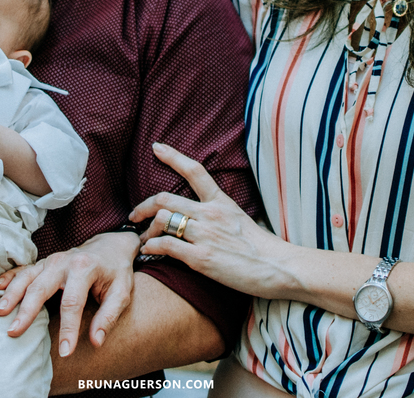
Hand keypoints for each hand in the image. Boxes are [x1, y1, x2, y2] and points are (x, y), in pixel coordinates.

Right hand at [0, 230, 139, 357]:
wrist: (110, 246)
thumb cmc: (116, 272)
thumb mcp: (122, 292)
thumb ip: (109, 316)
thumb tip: (96, 341)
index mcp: (84, 268)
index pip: (72, 303)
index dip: (68, 329)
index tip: (64, 352)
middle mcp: (63, 262)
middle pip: (41, 288)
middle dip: (27, 311)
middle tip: (14, 332)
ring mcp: (50, 261)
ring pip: (27, 277)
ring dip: (12, 294)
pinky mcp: (43, 263)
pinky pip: (23, 270)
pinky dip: (9, 278)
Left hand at [129, 142, 289, 297]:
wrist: (278, 267)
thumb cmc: (262, 248)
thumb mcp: (241, 220)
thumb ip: (220, 215)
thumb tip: (205, 217)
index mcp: (221, 202)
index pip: (195, 171)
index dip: (173, 156)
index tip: (156, 147)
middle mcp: (210, 214)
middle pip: (165, 198)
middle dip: (143, 206)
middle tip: (134, 214)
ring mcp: (204, 234)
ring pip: (162, 219)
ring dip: (146, 230)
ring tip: (144, 240)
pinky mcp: (200, 257)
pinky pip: (165, 245)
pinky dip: (152, 247)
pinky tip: (149, 252)